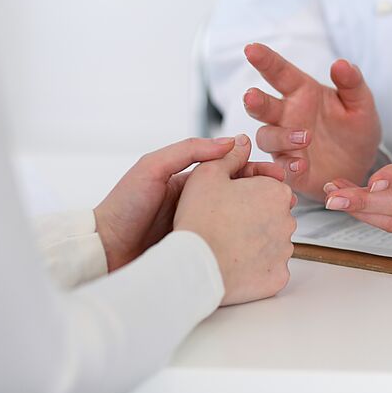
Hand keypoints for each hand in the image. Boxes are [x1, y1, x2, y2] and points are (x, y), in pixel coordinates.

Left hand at [94, 137, 284, 271]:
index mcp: (188, 181)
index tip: (276, 172)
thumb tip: (229, 142)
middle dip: (265, 192)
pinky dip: (246, 240)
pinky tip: (261, 241)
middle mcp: (197, 203)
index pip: (230, 169)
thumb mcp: (153, 167)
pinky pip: (228, 242)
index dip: (255, 168)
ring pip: (237, 217)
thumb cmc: (123, 205)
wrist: (105, 251)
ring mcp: (200, 227)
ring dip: (260, 215)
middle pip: (239, 193)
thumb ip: (188, 151)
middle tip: (286, 196)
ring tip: (281, 217)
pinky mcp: (199, 250)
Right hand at [175, 134, 296, 305]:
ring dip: (255, 243)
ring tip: (227, 245)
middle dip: (254, 217)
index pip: (268, 188)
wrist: (193, 265)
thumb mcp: (207, 174)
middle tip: (225, 223)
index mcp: (276, 193)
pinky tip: (234, 265)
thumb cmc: (199, 219)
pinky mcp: (277, 278)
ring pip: (272, 244)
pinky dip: (255, 269)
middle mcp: (287, 221)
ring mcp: (284, 252)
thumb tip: (242, 141)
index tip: (227, 201)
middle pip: (272, 216)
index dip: (246, 193)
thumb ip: (229, 155)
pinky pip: (269, 270)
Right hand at [243, 43, 381, 200]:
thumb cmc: (356, 128)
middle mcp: (287, 116)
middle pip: (262, 106)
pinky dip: (289, 166)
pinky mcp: (291, 168)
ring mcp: (285, 143)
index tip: (251, 48)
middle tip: (252, 97)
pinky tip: (301, 164)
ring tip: (306, 137)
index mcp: (302, 93)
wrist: (362, 164)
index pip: (280, 73)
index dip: (265, 60)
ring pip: (267, 137)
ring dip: (281, 136)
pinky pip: (282, 167)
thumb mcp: (361, 104)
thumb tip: (341, 63)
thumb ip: (352, 84)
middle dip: (255, 102)